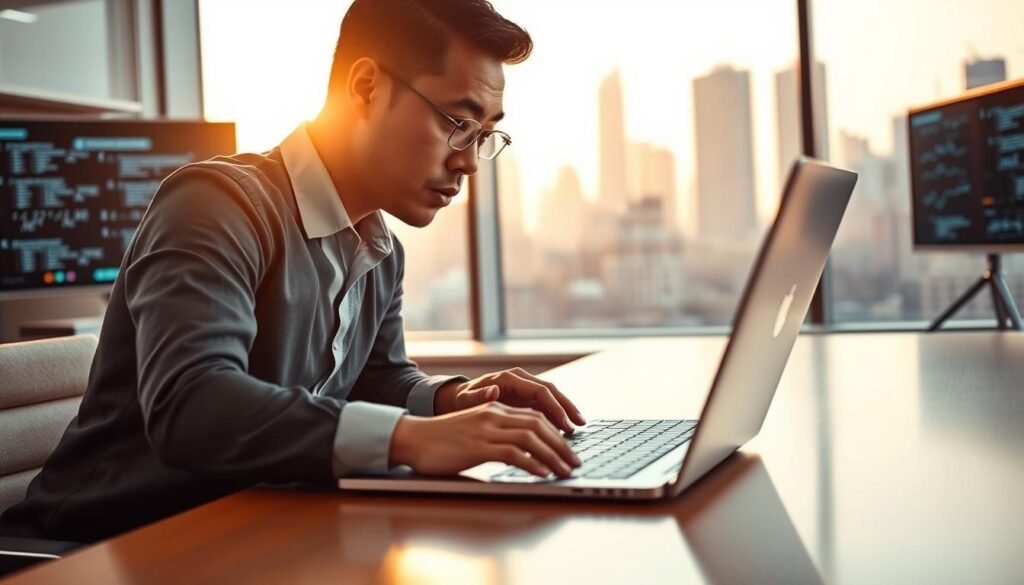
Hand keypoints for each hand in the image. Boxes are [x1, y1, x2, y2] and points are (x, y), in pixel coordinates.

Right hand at [390, 402, 581, 477]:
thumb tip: (521, 451)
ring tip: (566, 471)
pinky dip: (532, 463)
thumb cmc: (441, 440)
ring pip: (531, 437)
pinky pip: (513, 453)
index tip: (569, 449)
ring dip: (553, 455)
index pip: (536, 415)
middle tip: (575, 463)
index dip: (557, 432)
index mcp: (495, 408)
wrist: (413, 438)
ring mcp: (486, 429)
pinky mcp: (478, 446)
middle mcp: (494, 414)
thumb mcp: (474, 431)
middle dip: (562, 444)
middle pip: (539, 424)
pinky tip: (543, 474)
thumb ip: (496, 435)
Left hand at [435, 368, 586, 433]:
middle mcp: (520, 380)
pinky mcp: (525, 399)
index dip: (555, 407)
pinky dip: (556, 417)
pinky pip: (545, 406)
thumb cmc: (462, 400)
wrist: (458, 399)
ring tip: (579, 427)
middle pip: (551, 392)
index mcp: (509, 378)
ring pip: (551, 399)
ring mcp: (524, 389)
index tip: (564, 423)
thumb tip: (493, 390)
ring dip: (565, 411)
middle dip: (567, 407)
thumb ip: (478, 397)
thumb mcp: (465, 400)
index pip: (539, 390)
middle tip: (580, 424)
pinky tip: (564, 430)